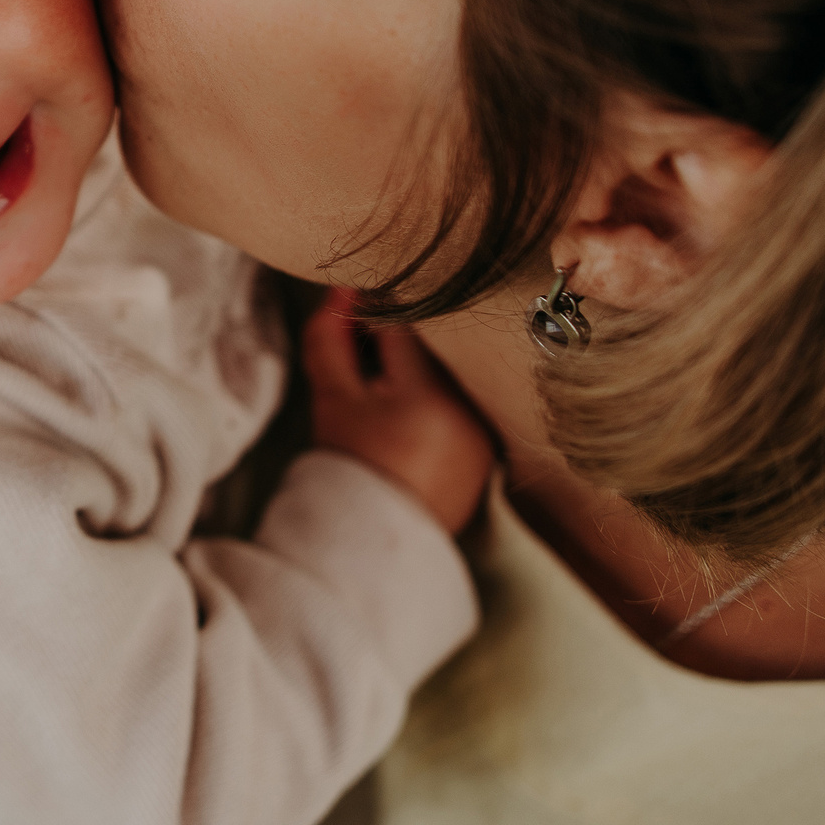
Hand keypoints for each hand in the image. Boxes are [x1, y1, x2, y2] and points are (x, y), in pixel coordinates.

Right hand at [304, 288, 493, 532]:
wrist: (375, 535)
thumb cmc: (350, 463)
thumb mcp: (332, 397)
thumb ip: (331, 338)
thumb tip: (341, 289)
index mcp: (430, 392)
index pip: (405, 322)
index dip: (372, 316)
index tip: (350, 326)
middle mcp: (471, 406)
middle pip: (436, 344)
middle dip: (398, 343)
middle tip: (368, 364)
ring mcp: (488, 428)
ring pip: (453, 370)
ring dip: (422, 368)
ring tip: (388, 395)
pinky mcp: (494, 445)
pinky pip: (467, 399)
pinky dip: (441, 396)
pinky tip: (412, 417)